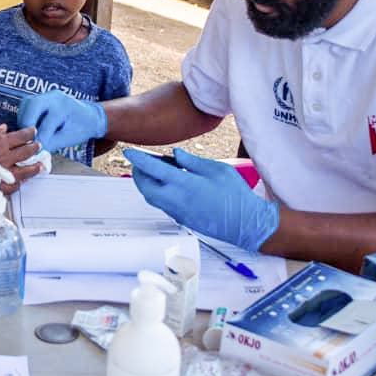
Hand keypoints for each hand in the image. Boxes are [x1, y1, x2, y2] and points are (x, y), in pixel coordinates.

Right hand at [0, 126, 39, 193]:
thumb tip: (2, 129)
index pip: (21, 136)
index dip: (29, 133)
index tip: (33, 132)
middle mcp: (3, 157)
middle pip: (26, 152)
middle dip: (34, 148)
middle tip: (38, 147)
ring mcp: (1, 172)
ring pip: (24, 171)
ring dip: (34, 168)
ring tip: (39, 166)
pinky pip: (12, 186)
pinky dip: (19, 183)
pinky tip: (21, 182)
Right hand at [18, 90, 106, 152]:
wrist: (88, 117)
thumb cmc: (80, 128)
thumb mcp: (69, 138)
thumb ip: (51, 143)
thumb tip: (33, 151)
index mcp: (65, 107)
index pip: (47, 123)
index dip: (39, 139)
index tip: (35, 150)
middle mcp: (54, 96)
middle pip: (32, 104)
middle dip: (26, 123)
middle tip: (26, 140)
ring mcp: (46, 95)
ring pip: (26, 103)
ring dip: (23, 120)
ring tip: (27, 135)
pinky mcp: (39, 98)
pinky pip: (26, 106)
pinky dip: (25, 117)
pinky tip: (29, 129)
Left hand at [126, 147, 279, 251]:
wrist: (246, 224)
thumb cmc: (236, 196)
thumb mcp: (216, 170)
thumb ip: (192, 162)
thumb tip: (176, 154)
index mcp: (185, 185)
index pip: (153, 170)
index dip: (138, 159)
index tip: (129, 151)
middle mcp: (177, 200)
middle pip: (145, 187)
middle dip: (138, 174)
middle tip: (140, 162)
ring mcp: (178, 213)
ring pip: (152, 198)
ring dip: (147, 184)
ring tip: (153, 171)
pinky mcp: (182, 220)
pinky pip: (162, 205)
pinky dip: (158, 193)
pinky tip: (168, 184)